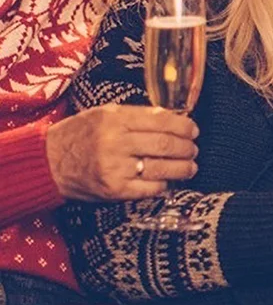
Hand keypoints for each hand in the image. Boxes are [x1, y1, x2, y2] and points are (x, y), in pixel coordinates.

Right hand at [45, 104, 198, 201]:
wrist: (48, 162)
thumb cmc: (80, 134)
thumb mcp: (105, 114)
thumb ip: (138, 115)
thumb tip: (173, 118)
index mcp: (115, 119)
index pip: (161, 120)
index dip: (184, 126)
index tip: (193, 130)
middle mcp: (115, 142)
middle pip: (165, 145)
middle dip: (186, 148)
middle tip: (193, 149)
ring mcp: (115, 168)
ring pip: (162, 168)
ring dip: (183, 168)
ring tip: (190, 166)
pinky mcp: (114, 190)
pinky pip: (149, 188)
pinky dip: (163, 184)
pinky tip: (167, 181)